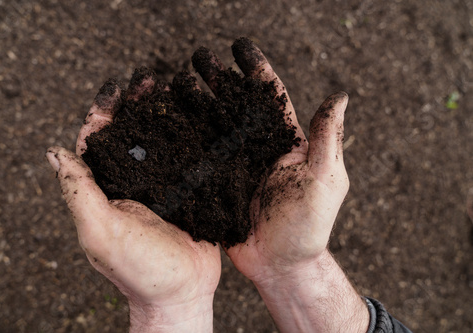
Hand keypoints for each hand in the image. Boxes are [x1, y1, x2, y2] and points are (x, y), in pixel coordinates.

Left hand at [46, 71, 220, 332]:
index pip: (97, 141)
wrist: (182, 294)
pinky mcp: (189, 192)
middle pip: (132, 133)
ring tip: (178, 86)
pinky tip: (204, 116)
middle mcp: (133, 183)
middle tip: (152, 78)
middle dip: (139, 103)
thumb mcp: (101, 232)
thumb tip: (53, 151)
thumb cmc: (139, 270)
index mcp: (106, 189)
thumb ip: (79, 193)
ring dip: (167, 112)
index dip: (103, 111)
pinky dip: (194, 134)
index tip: (116, 87)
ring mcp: (162, 186)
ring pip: (162, 140)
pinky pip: (189, 157)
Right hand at [193, 38, 367, 332]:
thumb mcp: (325, 180)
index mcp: (284, 142)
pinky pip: (199, 156)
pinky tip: (167, 122)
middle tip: (196, 57)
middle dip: (216, 79)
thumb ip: (327, 138)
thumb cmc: (309, 227)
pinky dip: (184, 137)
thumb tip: (339, 94)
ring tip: (174, 82)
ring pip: (212, 126)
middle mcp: (257, 148)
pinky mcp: (217, 185)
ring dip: (195, 102)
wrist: (281, 266)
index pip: (268, 97)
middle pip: (233, 104)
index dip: (254, 70)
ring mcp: (235, 166)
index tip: (238, 47)